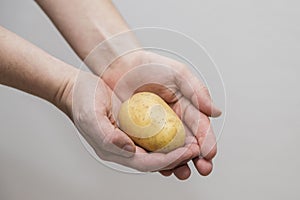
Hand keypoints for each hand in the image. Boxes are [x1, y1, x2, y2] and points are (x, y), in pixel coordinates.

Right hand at [68, 71, 199, 172]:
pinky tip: (181, 134)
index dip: (168, 160)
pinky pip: (154, 137)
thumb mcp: (92, 119)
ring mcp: (130, 137)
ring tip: (194, 146)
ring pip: (157, 151)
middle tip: (197, 152)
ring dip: (176, 150)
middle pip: (155, 161)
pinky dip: (168, 138)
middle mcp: (124, 147)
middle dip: (177, 159)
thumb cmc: (82, 103)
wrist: (78, 89)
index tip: (187, 152)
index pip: (147, 162)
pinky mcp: (134, 127)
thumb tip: (130, 149)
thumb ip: (108, 137)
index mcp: (114, 150)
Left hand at [102, 50, 221, 178]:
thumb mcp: (178, 73)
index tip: (210, 153)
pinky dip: (158, 160)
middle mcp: (174, 120)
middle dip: (198, 158)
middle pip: (190, 143)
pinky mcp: (142, 133)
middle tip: (203, 168)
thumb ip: (197, 91)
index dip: (207, 140)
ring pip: (172, 150)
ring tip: (183, 172)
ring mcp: (158, 128)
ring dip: (179, 163)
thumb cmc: (149, 66)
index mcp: (187, 106)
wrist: (121, 66)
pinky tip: (162, 168)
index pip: (201, 126)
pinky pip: (152, 149)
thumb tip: (215, 111)